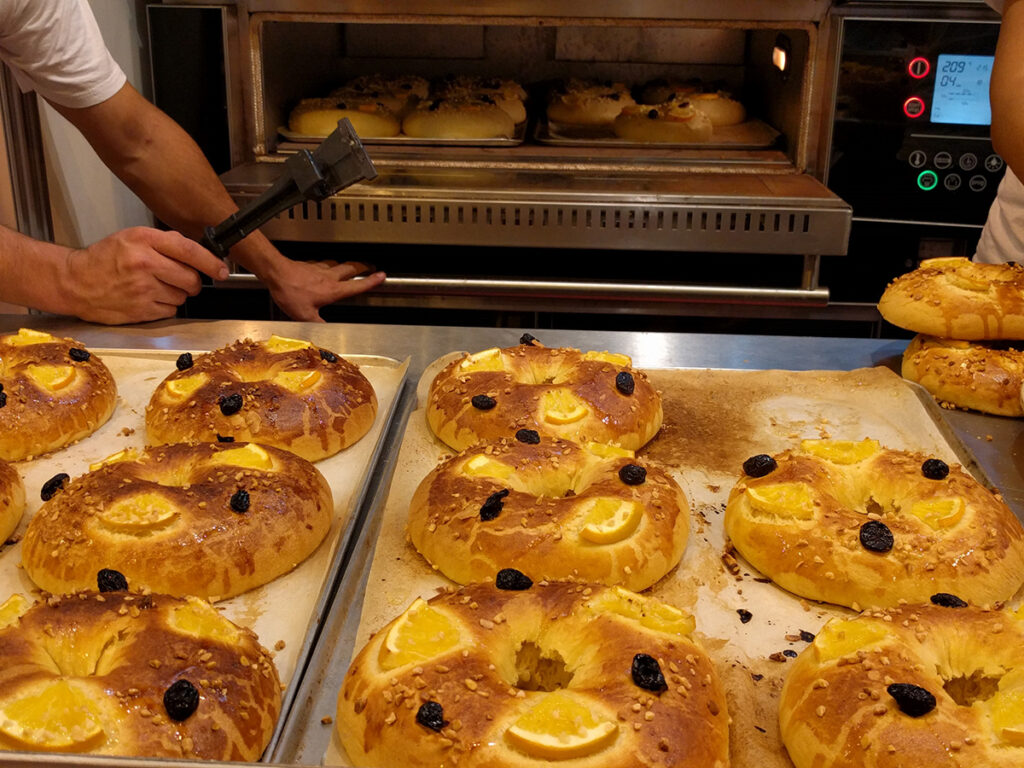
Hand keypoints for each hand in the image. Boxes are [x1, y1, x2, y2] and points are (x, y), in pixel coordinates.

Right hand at [62, 227, 227, 323]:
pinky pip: (171, 311)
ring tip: (153, 287)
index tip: (222, 270)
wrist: (75, 282)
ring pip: (182, 296)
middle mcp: (145, 263)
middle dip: (190, 281)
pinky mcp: (141, 310)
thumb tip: (197, 252)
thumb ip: (164, 242)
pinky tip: (147, 299)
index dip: (211, 262)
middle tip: (176, 278)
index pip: (189, 250)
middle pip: (191, 278)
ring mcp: (143, 289)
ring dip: (175, 294)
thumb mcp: (132, 237)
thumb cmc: (105, 258)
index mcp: (144, 240)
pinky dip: (165, 307)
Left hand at [264, 259, 385, 321]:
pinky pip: (322, 263)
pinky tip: (324, 267)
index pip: (357, 285)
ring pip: (338, 264)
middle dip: (364, 267)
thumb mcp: (304, 315)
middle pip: (351, 268)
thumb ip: (318, 325)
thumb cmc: (290, 291)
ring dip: (346, 264)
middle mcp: (328, 277)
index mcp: (332, 290)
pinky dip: (328, 264)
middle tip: (371, 267)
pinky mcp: (308, 265)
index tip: (381, 276)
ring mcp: (318, 269)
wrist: (276, 272)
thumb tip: (327, 333)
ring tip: (351, 265)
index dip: (371, 281)